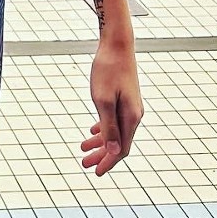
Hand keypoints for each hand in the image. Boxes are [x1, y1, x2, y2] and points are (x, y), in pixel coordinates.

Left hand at [80, 43, 142, 175]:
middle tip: (84, 163)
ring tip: (83, 149)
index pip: (122, 149)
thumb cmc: (107, 70)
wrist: (116, 45)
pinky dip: (103, 128)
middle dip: (102, 155)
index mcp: (130, 118)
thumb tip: (114, 152)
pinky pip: (114, 120)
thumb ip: (108, 126)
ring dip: (100, 142)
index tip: (95, 172)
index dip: (108, 162)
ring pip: (115, 131)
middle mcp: (134, 115)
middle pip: (119, 143)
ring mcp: (130, 107)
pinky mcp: (124, 98)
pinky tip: (92, 132)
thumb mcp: (102, 99)